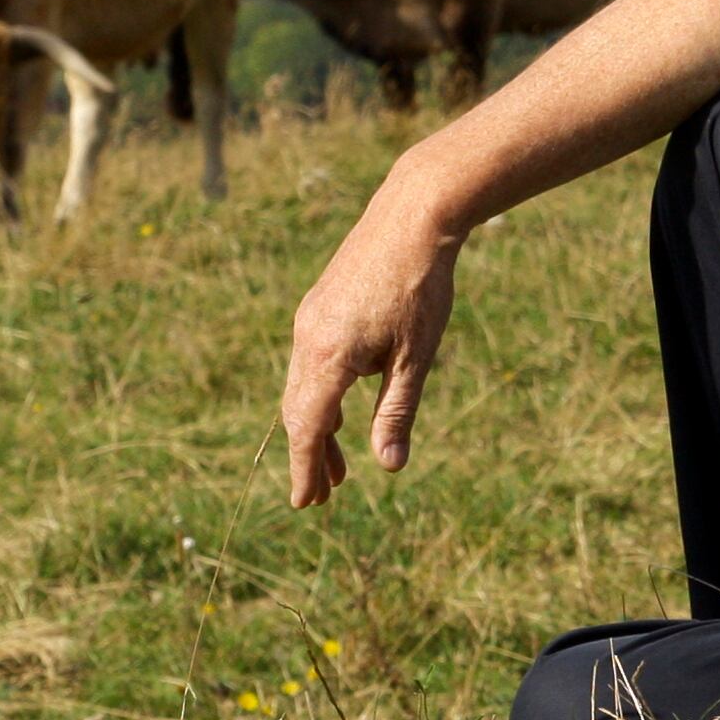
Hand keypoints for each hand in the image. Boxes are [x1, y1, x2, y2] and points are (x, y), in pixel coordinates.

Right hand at [282, 189, 459, 505]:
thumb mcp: (415, 358)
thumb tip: (389, 468)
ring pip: (301, 387)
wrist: (413, 215)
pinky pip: (308, 363)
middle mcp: (307, 339)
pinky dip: (319, 396)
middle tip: (320, 498)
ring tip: (338, 467)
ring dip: (317, 428)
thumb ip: (397, 413)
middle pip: (298, 412)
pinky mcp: (319, 306)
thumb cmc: (421, 287)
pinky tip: (340, 410)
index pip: (308, 429)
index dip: (305, 470)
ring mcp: (310, 320)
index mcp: (328, 357)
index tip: (304, 505)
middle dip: (309, 456)